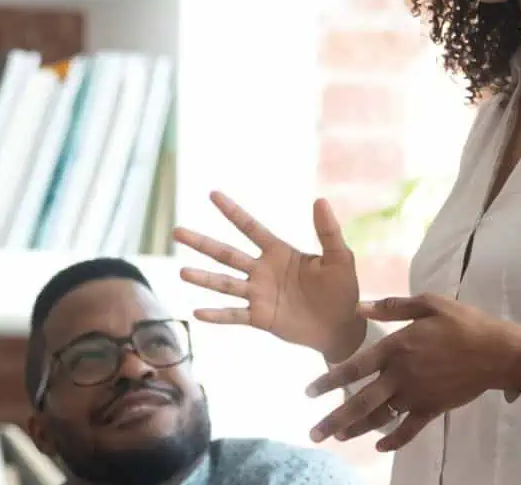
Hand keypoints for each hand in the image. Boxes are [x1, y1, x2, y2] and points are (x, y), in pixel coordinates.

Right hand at [174, 192, 364, 359]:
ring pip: (225, 284)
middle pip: (227, 253)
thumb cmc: (342, 289)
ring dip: (203, 278)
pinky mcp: (260, 317)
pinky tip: (198, 313)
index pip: (250, 227)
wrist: (342, 326)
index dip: (232, 211)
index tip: (212, 194)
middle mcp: (262, 271)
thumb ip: (328, 231)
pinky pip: (235, 315)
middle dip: (202, 243)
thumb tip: (320, 200)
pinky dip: (217, 315)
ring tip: (182, 272)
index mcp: (279, 252)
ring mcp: (259, 295)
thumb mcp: (339, 257)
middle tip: (177, 231)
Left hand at [303, 294, 520, 451]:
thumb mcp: (429, 303)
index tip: (308, 393)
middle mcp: (400, 376)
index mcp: (396, 348)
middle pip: (360, 402)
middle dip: (334, 420)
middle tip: (313, 434)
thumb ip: (393, 307)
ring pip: (379, 418)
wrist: (498, 351)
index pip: (354, 368)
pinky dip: (393, 441)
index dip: (329, 381)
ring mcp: (416, 395)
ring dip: (356, 430)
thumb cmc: (464, 323)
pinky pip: (408, 430)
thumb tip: (359, 307)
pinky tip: (378, 447)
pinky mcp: (432, 408)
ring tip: (337, 438)